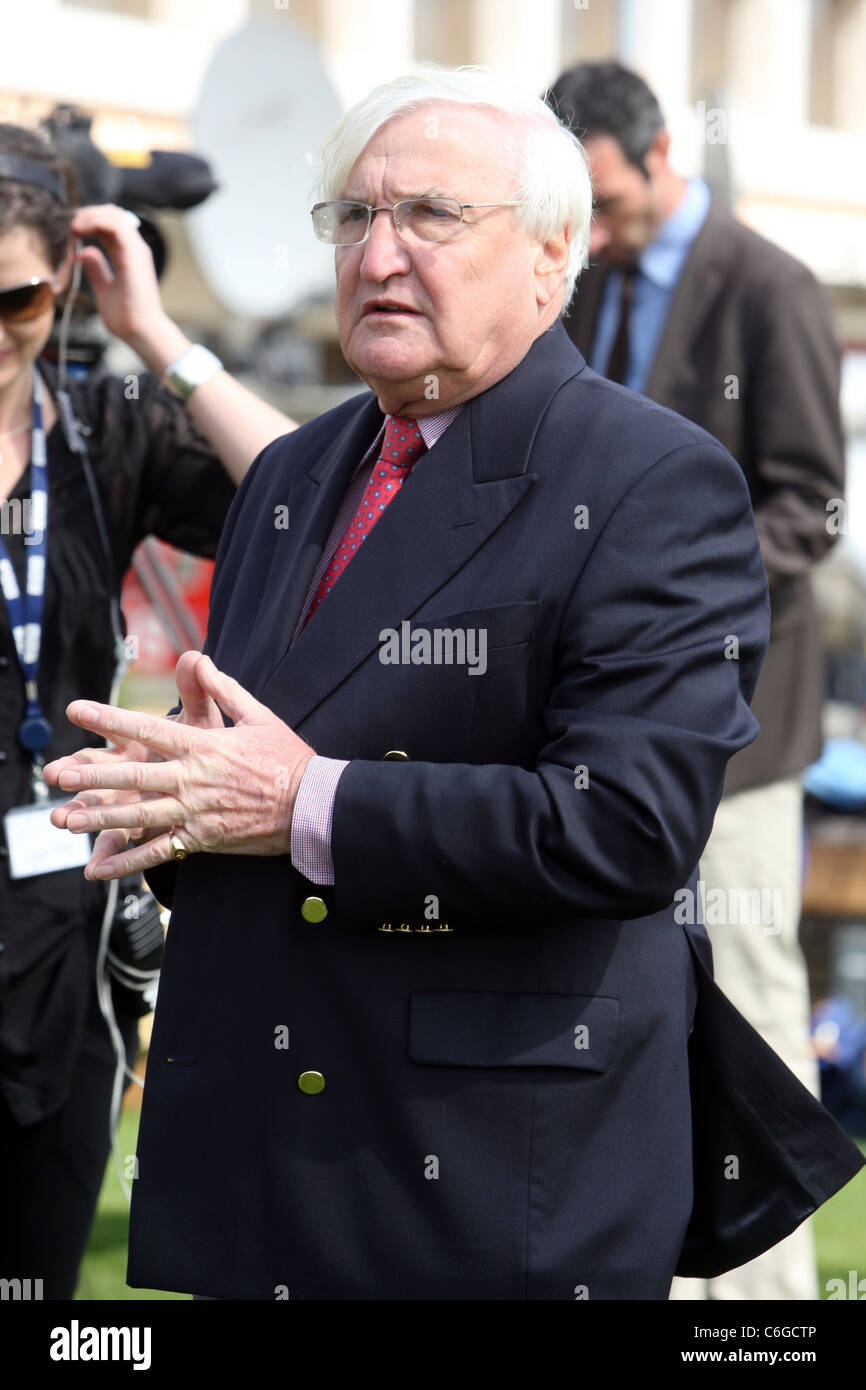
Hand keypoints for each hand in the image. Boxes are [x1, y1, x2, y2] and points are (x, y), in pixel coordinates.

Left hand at [43, 653, 314, 880]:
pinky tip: (98, 869)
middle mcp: (194, 778)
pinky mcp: (202, 839)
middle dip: (93, 775)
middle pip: (134, 776)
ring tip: (66, 819)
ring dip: (100, 818)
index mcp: (204, 745)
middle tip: (57, 774)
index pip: (148, 728)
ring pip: (139, 816)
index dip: (110, 718)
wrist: (312, 804)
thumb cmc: (287, 757)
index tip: (77, 710)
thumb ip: (223, 688)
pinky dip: (128, 863)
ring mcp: (196, 812)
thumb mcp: (258, 715)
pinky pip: (159, 852)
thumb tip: (199, 660)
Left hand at [67, 204, 187, 365]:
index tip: (68, 231)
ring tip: (71, 226)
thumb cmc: (126, 318)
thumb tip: (84, 254)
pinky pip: (115, 225)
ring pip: (113, 214)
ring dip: (88, 216)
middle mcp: (134, 248)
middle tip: (67, 224)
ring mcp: (136, 249)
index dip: (87, 222)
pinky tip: (78, 229)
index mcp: (127, 255)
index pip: (108, 226)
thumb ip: (96, 270)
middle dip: (86, 214)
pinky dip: (95, 222)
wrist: (141, 332)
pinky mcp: (135, 254)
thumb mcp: (104, 289)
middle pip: (110, 214)